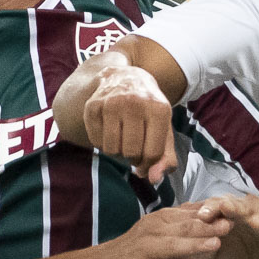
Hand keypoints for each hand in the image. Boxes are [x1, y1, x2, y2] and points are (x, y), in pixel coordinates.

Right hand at [82, 65, 177, 183]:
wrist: (126, 78)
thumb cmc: (149, 112)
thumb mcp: (164, 131)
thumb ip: (166, 159)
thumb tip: (153, 179)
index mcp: (159, 109)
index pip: (152, 154)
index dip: (149, 163)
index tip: (147, 157)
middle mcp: (135, 103)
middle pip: (131, 153)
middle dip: (133, 157)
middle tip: (134, 145)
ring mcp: (111, 103)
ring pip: (111, 150)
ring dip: (117, 151)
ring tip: (122, 137)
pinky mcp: (92, 106)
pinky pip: (96, 142)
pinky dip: (102, 143)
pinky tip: (110, 130)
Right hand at [89, 207, 227, 258]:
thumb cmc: (135, 249)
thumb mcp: (155, 229)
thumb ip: (179, 222)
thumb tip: (206, 210)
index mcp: (159, 220)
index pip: (188, 214)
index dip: (210, 214)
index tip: (231, 213)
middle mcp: (153, 232)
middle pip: (184, 228)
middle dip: (209, 226)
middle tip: (230, 225)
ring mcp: (147, 251)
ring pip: (174, 246)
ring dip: (196, 245)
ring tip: (216, 245)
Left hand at [185, 195, 258, 258]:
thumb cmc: (233, 248)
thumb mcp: (214, 250)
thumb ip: (201, 246)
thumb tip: (178, 249)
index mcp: (229, 213)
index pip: (218, 206)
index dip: (211, 209)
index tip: (202, 215)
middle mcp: (249, 211)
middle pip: (242, 206)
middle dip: (234, 207)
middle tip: (226, 208)